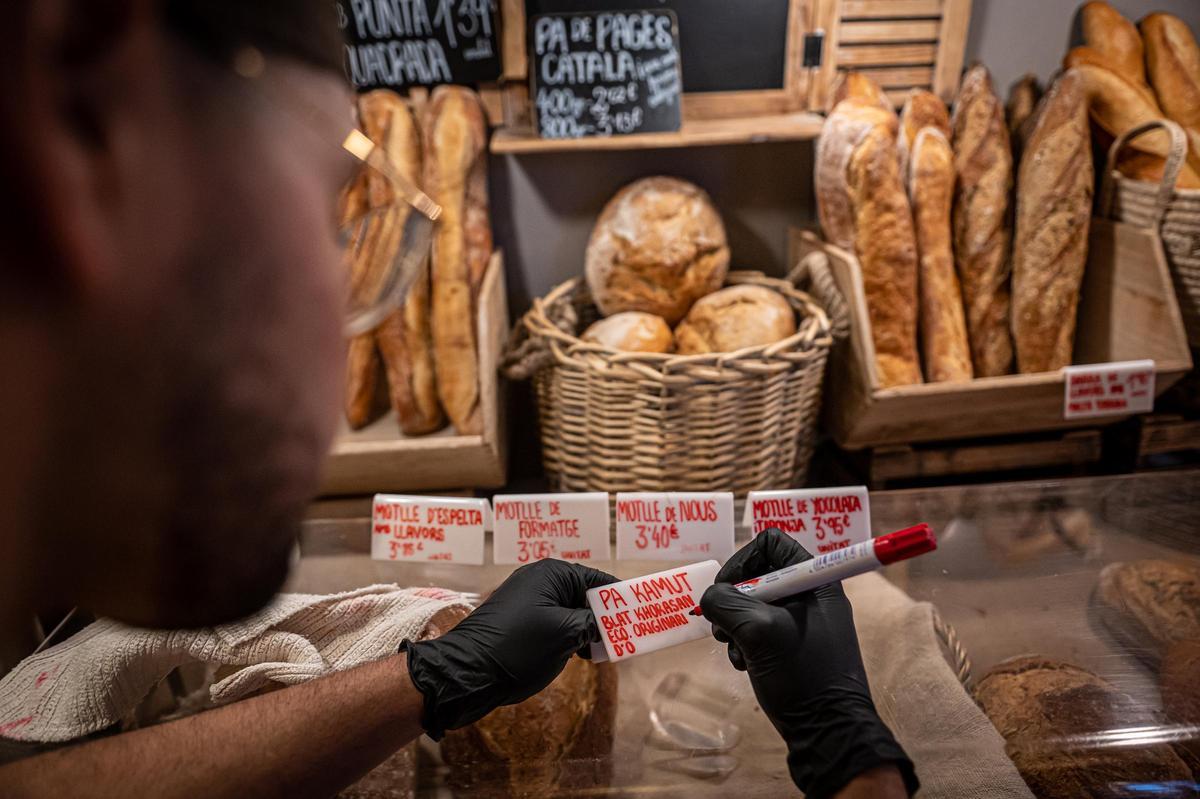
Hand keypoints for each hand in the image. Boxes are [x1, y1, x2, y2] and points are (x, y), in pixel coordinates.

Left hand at [402, 559, 615, 738]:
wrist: (468, 672)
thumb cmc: (518, 647)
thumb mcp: (566, 634)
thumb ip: (593, 623)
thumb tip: (608, 623)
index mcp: (552, 574)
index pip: (598, 580)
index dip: (621, 598)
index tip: (642, 614)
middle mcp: (539, 581)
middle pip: (585, 595)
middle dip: (605, 616)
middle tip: (626, 638)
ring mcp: (528, 601)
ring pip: (571, 611)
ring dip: (589, 630)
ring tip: (604, 651)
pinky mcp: (520, 621)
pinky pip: (555, 622)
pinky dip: (571, 636)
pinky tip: (581, 655)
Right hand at [699, 530, 916, 798]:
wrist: (830, 733)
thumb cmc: (803, 677)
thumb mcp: (759, 632)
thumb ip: (728, 603)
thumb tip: (710, 597)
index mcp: (816, 580)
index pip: (771, 543)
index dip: (742, 560)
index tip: (725, 590)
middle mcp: (812, 595)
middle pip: (758, 574)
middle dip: (733, 599)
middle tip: (722, 626)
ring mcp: (805, 622)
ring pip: (754, 605)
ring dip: (735, 626)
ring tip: (736, 651)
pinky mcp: (797, 646)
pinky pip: (761, 630)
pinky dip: (746, 643)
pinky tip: (745, 665)